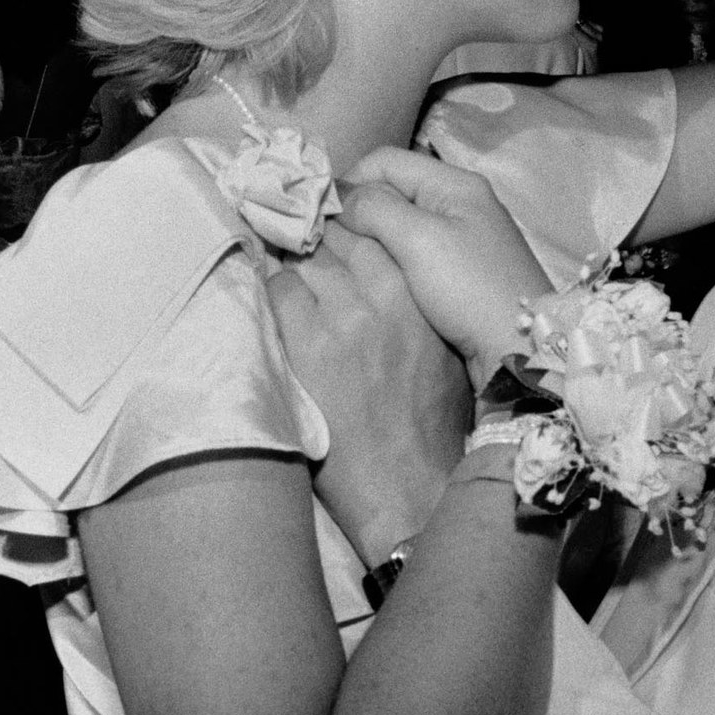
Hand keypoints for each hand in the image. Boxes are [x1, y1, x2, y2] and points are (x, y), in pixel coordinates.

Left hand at [267, 225, 471, 567]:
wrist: (406, 484)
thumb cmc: (430, 427)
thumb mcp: (440, 353)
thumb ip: (415, 306)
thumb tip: (382, 273)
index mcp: (422, 296)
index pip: (377, 232)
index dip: (350, 230)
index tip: (334, 234)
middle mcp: (385, 297)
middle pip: (337, 239)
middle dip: (319, 242)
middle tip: (302, 248)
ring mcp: (343, 319)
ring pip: (305, 261)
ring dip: (294, 267)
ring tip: (290, 280)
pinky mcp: (306, 345)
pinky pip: (278, 291)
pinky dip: (274, 292)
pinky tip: (275, 306)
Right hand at [335, 147, 553, 372]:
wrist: (518, 350)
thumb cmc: (469, 289)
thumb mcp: (419, 240)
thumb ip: (375, 209)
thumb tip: (339, 198)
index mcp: (455, 184)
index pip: (385, 161)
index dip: (349, 181)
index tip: (322, 217)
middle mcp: (459, 202)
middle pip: (392, 189)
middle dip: (357, 209)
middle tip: (327, 241)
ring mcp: (461, 237)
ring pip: (399, 222)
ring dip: (370, 236)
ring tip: (344, 260)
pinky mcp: (458, 270)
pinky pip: (412, 250)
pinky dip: (388, 257)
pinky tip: (374, 277)